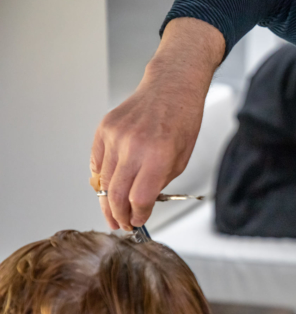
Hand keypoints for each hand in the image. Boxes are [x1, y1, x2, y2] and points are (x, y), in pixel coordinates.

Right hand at [90, 17, 224, 229]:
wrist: (171, 88)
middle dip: (118, 216)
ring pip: (102, 181)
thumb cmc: (182, 121)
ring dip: (106, 201)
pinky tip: (107, 188)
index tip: (138, 222)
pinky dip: (99, 178)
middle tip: (121, 225)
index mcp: (158, 156)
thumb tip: (141, 205)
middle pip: (116, 195)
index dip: (138, 216)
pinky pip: (95, 162)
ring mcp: (115, 137)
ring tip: (113, 212)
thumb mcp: (181, 158)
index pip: (140, 199)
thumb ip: (160, 183)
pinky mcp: (104, 129)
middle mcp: (134, 147)